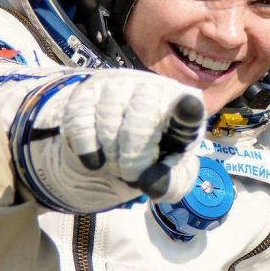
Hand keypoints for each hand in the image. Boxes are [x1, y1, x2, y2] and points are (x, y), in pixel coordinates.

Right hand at [60, 70, 205, 209]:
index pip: (188, 108)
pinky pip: (81, 123)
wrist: (115, 147)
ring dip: (110, 158)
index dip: (186, 111)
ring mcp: (119, 84)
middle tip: (131, 176)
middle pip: (138, 128)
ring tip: (116, 164)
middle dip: (132, 163)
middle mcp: (153, 88)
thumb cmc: (153, 159)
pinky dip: (86, 149)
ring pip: (107, 126)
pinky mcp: (89, 90)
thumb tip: (152, 185)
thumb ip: (169, 185)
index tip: (188, 107)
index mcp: (185, 107)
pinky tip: (95, 160)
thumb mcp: (168, 178)